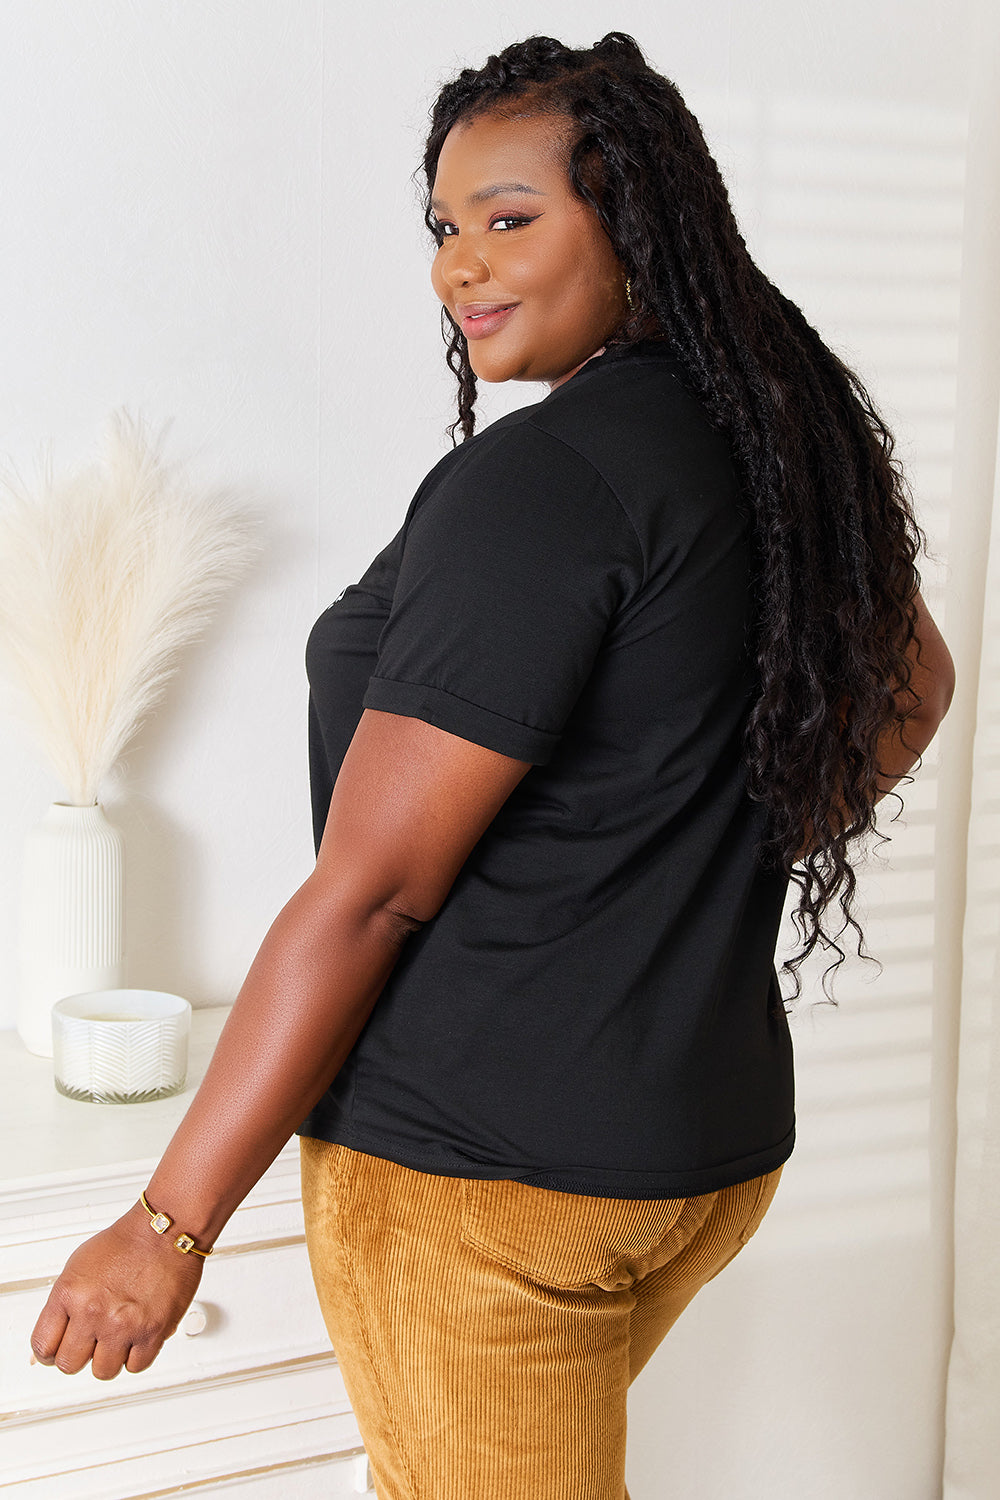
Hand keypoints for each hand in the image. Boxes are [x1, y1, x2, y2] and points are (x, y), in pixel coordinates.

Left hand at [30, 1201, 203, 1379]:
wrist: (166, 1231)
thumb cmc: (127, 1243)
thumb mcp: (78, 1266)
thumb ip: (62, 1304)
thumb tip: (53, 1336)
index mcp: (69, 1294)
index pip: (42, 1347)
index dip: (50, 1352)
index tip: (59, 1349)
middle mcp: (93, 1312)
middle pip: (69, 1365)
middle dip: (79, 1354)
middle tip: (91, 1341)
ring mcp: (122, 1325)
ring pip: (102, 1372)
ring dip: (109, 1357)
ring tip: (118, 1336)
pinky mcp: (152, 1332)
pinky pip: (136, 1367)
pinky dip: (137, 1356)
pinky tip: (137, 1336)